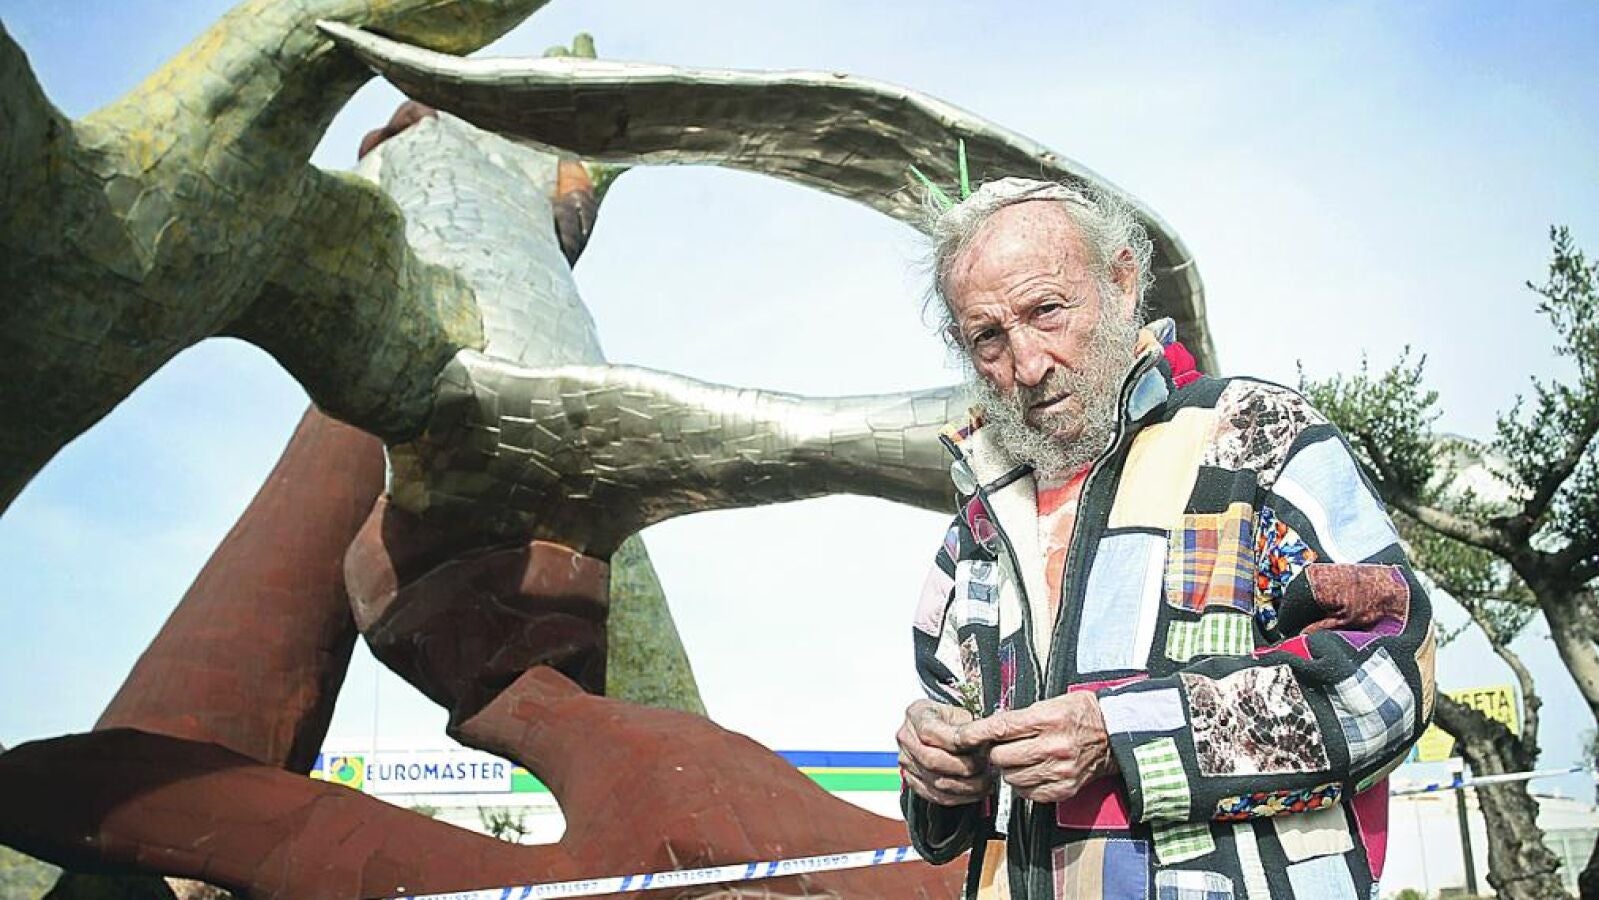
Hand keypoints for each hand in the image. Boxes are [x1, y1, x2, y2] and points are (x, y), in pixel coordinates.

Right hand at [897, 699, 993, 806]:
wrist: (937, 727)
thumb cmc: (948, 719)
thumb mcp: (960, 711)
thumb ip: (971, 725)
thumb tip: (995, 733)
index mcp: (916, 715)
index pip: (934, 732)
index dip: (962, 740)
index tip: (984, 743)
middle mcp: (907, 740)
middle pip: (934, 761)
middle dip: (966, 766)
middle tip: (986, 764)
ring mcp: (908, 763)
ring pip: (937, 782)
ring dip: (967, 785)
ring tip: (986, 779)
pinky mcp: (913, 782)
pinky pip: (937, 796)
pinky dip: (961, 797)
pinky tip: (975, 791)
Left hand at [950, 692, 1115, 803]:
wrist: (1114, 736)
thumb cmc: (1081, 715)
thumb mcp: (1051, 703)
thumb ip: (1020, 716)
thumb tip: (988, 727)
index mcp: (1047, 719)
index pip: (1000, 728)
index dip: (976, 733)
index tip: (962, 737)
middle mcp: (1053, 746)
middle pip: (1001, 757)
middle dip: (995, 752)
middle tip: (1003, 747)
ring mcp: (1059, 770)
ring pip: (1011, 777)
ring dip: (1009, 770)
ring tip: (1020, 759)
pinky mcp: (1063, 789)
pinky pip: (1028, 793)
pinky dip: (1024, 784)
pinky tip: (1032, 771)